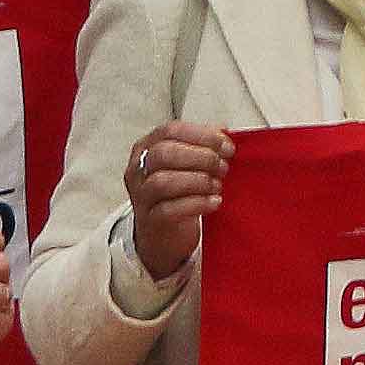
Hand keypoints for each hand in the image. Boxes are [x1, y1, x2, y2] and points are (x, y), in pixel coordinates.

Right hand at [123, 122, 233, 277]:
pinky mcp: (150, 220)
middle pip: (164, 154)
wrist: (164, 234)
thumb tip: (224, 131)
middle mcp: (139, 170)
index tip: (226, 145)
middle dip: (200, 157)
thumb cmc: (178, 192)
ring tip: (217, 185)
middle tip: (223, 166)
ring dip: (198, 181)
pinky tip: (214, 201)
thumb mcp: (186, 163)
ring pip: (162, 182)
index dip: (202, 135)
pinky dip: (197, 203)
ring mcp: (141, 196)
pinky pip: (169, 210)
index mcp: (147, 148)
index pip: (170, 130)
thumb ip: (203, 145)